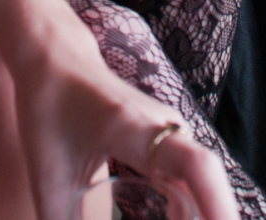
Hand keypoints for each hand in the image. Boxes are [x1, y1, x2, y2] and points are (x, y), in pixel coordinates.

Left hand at [10, 36, 237, 219]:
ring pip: (205, 182)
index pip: (195, 166)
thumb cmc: (48, 113)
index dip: (218, 206)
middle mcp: (164, 126)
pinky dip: (195, 209)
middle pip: (209, 181)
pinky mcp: (169, 138)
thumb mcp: (46, 176)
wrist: (56, 61)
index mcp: (134, 130)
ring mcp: (171, 130)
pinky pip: (194, 178)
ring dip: (206, 216)